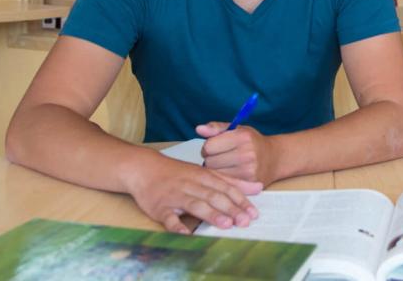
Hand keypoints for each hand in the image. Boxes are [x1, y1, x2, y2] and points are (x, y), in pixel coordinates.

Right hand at [127, 154, 261, 233]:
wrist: (144, 168)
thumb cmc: (178, 173)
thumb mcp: (206, 172)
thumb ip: (232, 181)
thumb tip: (258, 187)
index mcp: (204, 176)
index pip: (226, 188)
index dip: (241, 201)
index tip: (254, 213)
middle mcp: (192, 185)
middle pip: (214, 197)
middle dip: (231, 209)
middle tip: (245, 221)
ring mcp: (175, 196)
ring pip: (195, 204)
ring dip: (211, 214)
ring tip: (226, 224)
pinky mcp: (160, 207)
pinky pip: (168, 217)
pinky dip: (176, 225)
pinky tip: (185, 233)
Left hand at [197, 122, 277, 184]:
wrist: (276, 158)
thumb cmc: (253, 142)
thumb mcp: (237, 129)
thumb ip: (216, 128)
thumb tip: (199, 129)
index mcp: (242, 137)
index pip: (209, 146)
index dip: (209, 147)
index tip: (216, 147)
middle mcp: (246, 153)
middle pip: (210, 162)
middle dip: (212, 160)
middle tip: (222, 157)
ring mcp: (248, 170)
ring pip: (215, 174)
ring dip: (217, 171)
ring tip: (227, 166)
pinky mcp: (248, 183)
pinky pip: (224, 183)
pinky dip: (224, 180)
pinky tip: (231, 173)